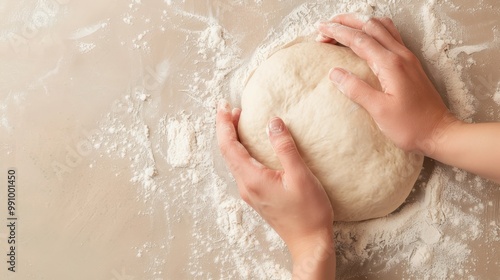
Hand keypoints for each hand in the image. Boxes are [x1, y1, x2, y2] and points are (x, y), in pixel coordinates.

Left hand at [216, 100, 334, 277]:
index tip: (224, 106)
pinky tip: (250, 145)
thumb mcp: (300, 176)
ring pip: (233, 160)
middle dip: (225, 128)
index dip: (223, 124)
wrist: (309, 242)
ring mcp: (250, 192)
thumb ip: (285, 148)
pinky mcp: (257, 196)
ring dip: (233, 139)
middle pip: (227, 152)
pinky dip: (241, 151)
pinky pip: (241, 168)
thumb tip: (272, 122)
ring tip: (238, 121)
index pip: (229, 146)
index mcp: (252, 179)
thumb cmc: (308, 212)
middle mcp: (246, 186)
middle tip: (230, 108)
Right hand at [317, 14, 459, 155]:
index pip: (359, 40)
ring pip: (382, 27)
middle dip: (345, 22)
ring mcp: (408, 57)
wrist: (439, 132)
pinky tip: (367, 37)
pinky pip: (391, 36)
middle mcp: (400, 55)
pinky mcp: (410, 64)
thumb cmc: (411, 126)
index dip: (337, 32)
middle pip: (370, 26)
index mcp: (391, 64)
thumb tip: (334, 73)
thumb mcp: (379, 111)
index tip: (320, 30)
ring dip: (360, 22)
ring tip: (343, 26)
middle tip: (325, 26)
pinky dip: (374, 30)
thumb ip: (356, 89)